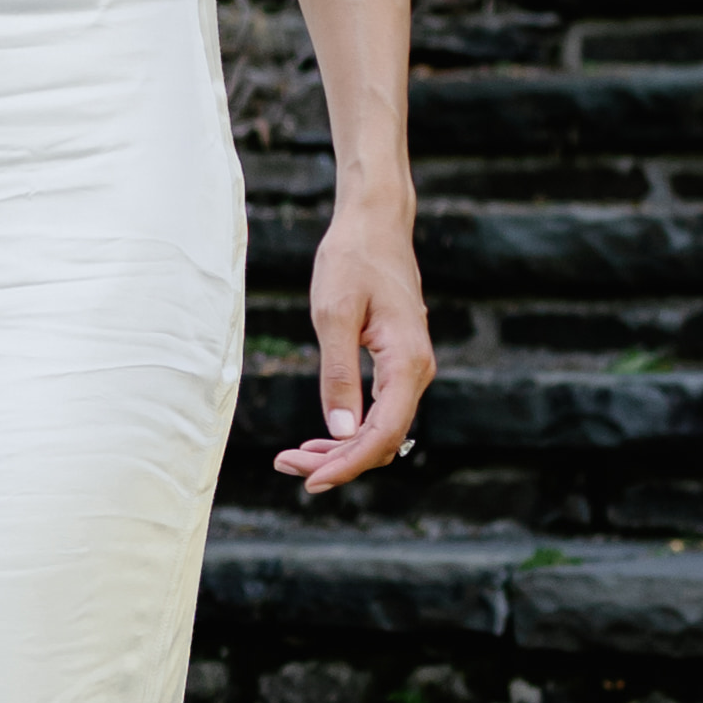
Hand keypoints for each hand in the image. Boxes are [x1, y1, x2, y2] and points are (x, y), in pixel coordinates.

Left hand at [273, 200, 430, 495]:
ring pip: (381, 430)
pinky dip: (350, 430)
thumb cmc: (352, 259)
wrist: (376, 223)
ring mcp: (410, 369)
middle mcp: (417, 373)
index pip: (383, 435)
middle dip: (336, 461)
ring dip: (341, 450)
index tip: (309, 480)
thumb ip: (338, 373)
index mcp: (407, 363)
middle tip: (285, 464)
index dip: (348, 465)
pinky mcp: (397, 364)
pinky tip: (320, 437)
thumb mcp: (334, 313)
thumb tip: (340, 431)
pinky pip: (379, 412)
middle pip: (382, 440)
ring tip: (294, 456)